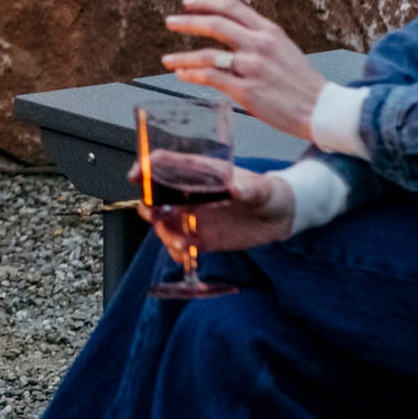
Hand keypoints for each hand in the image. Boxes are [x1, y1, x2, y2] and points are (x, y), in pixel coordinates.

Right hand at [144, 165, 295, 254]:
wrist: (281, 217)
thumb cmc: (269, 193)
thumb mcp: (261, 189)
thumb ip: (248, 189)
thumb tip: (235, 189)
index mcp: (199, 174)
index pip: (164, 164)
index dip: (146, 168)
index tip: (136, 176)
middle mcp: (190, 195)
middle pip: (155, 198)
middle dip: (148, 207)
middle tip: (156, 216)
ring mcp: (194, 218)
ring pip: (164, 225)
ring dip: (165, 235)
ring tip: (183, 244)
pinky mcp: (201, 239)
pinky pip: (180, 247)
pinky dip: (178, 253)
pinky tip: (188, 254)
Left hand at [163, 0, 321, 139]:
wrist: (320, 109)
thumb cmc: (301, 83)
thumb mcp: (284, 49)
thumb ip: (259, 40)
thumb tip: (232, 34)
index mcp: (270, 32)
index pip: (233, 8)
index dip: (207, 3)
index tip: (188, 4)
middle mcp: (260, 45)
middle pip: (216, 25)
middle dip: (188, 22)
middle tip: (170, 22)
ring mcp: (252, 67)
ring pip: (208, 55)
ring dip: (183, 56)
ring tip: (167, 59)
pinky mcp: (246, 91)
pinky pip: (211, 78)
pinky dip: (192, 75)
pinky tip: (182, 74)